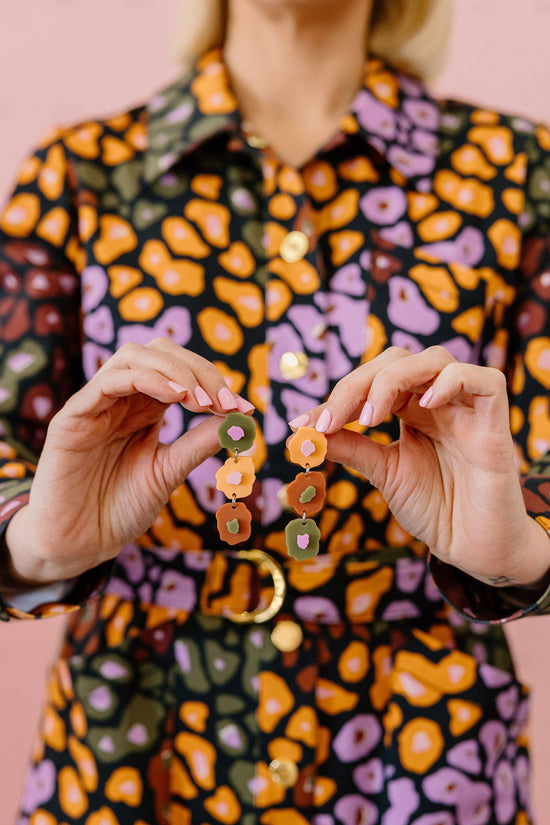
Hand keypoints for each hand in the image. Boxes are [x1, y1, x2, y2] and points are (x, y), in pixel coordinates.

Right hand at [6, 338, 253, 584]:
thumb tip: (240, 419)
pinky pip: (108, 381)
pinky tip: (175, 396)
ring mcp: (95, 404)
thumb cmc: (121, 508)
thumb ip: (198, 443)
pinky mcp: (72, 417)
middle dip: (198, 369)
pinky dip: (147, 379)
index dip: (214, 381)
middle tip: (223, 402)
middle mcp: (120, 399)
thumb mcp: (169, 471)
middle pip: (159, 352)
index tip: (243, 408)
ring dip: (175, 370)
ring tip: (200, 401)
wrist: (81, 544)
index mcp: (144, 408)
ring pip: (133, 356)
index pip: (180, 371)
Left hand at [295, 346, 549, 587]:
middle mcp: (439, 401)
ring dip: (394, 379)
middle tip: (331, 420)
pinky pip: (485, 380)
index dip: (338, 396)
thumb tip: (301, 432)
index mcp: (412, 409)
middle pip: (398, 359)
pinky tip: (425, 405)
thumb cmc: (436, 509)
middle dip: (358, 382)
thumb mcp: (384, 472)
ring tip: (371, 417)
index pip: (373, 379)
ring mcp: (468, 410)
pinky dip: (452, 382)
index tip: (304, 425)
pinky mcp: (496, 425)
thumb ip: (350, 447)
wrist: (474, 549)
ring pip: (435, 359)